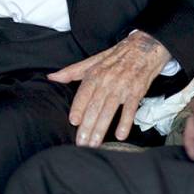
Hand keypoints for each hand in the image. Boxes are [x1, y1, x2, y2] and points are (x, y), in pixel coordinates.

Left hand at [48, 30, 170, 146]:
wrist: (142, 49)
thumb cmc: (113, 58)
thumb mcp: (91, 62)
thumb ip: (70, 72)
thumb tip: (51, 77)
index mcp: (94, 74)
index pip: (83, 94)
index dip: (78, 108)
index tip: (73, 122)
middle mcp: (107, 81)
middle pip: (95, 107)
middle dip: (88, 126)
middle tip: (82, 143)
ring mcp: (122, 88)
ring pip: (109, 111)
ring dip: (102, 129)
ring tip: (95, 143)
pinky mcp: (137, 92)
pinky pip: (130, 109)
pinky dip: (125, 123)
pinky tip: (120, 135)